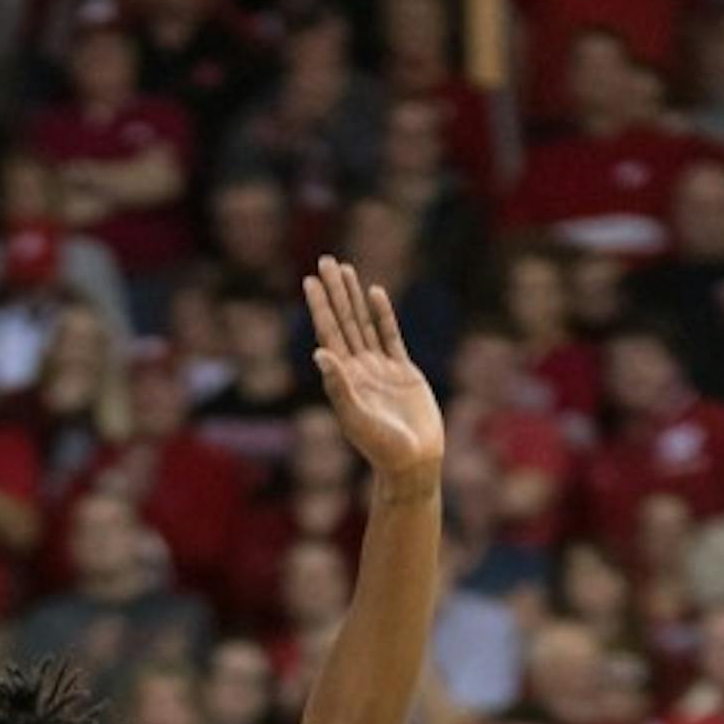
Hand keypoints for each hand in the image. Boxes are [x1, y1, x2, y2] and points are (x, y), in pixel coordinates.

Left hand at [302, 257, 444, 485]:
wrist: (413, 463)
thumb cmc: (381, 447)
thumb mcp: (355, 418)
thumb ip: (338, 386)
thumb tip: (319, 353)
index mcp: (343, 379)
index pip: (328, 334)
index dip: (320, 306)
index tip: (309, 280)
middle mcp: (358, 370)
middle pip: (343, 321)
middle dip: (334, 291)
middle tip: (326, 261)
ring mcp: (380, 369)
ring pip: (364, 324)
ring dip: (353, 297)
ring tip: (345, 269)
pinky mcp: (403, 371)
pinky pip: (391, 336)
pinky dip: (382, 314)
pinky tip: (375, 293)